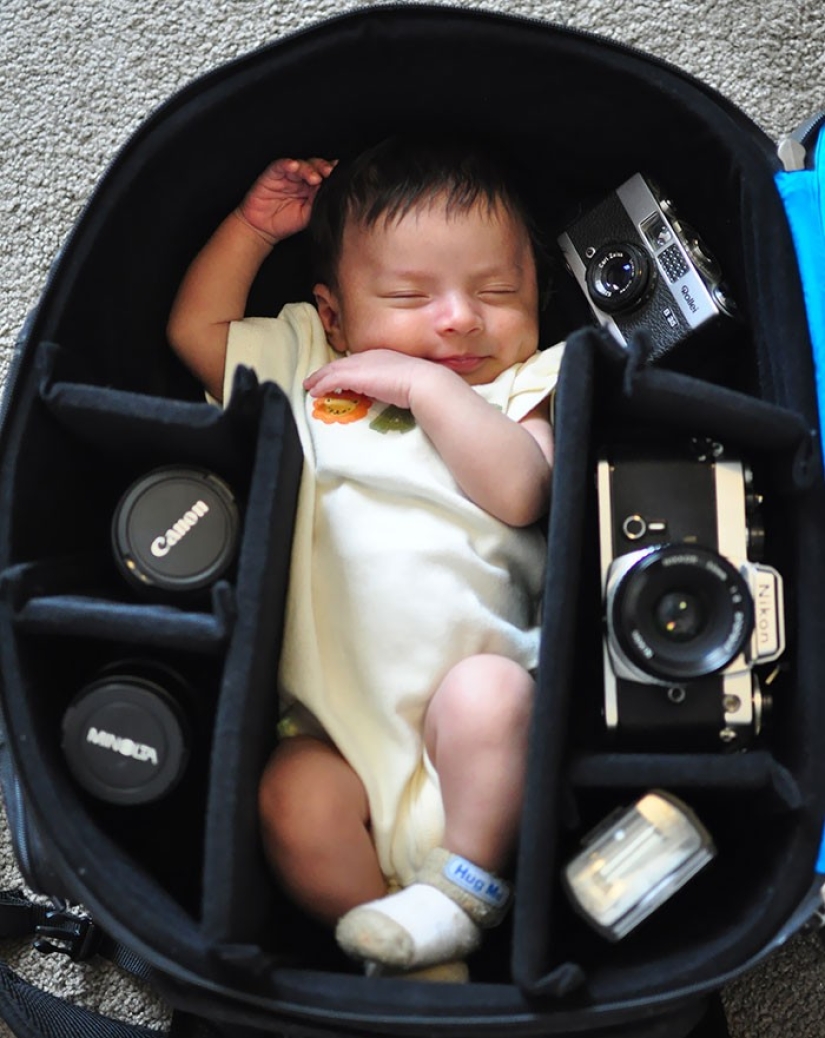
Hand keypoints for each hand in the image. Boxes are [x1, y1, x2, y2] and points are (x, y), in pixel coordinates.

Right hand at [237, 157, 335, 243]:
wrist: (263, 230)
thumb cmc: (286, 223)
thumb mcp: (308, 215)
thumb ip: (318, 202)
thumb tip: (329, 189)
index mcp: (311, 188)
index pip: (323, 175)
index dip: (330, 173)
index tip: (338, 175)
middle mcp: (300, 179)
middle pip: (313, 166)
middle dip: (322, 167)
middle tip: (328, 173)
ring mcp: (286, 176)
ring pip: (299, 164)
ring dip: (307, 168)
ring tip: (313, 177)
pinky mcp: (272, 174)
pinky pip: (280, 165)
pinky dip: (287, 164)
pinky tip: (293, 166)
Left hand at [304, 350, 444, 409]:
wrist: (422, 381)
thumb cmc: (421, 384)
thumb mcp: (406, 380)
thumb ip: (395, 383)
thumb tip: (394, 392)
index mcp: (381, 355)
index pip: (357, 362)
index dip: (345, 369)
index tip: (338, 376)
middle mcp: (368, 356)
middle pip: (341, 363)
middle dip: (326, 372)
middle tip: (315, 380)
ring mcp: (360, 365)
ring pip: (332, 370)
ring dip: (319, 379)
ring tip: (309, 387)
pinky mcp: (353, 376)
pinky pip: (331, 380)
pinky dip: (321, 385)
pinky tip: (314, 393)